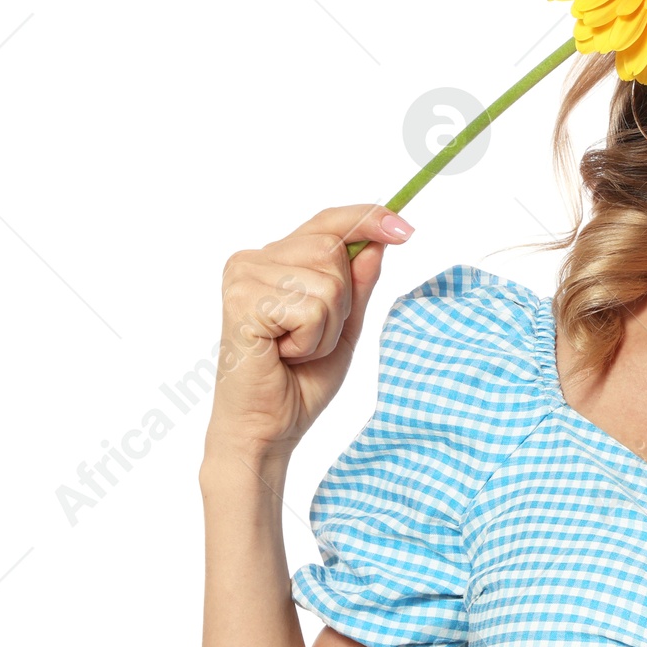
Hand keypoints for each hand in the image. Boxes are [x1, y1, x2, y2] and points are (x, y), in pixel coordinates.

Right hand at [205, 203, 414, 458]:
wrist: (268, 428)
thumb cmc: (299, 381)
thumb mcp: (344, 326)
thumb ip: (358, 284)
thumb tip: (379, 243)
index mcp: (274, 260)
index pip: (327, 222)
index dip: (368, 218)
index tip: (405, 228)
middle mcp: (252, 260)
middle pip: (332, 250)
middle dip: (342, 303)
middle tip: (311, 339)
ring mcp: (243, 278)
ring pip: (327, 282)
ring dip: (326, 328)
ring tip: (296, 350)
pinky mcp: (242, 302)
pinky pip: (310, 308)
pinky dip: (311, 340)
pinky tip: (284, 355)